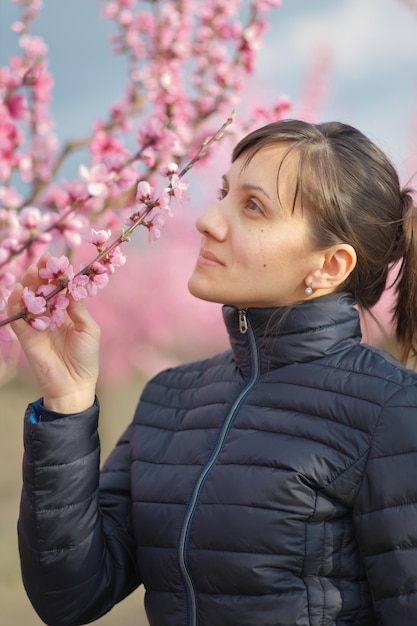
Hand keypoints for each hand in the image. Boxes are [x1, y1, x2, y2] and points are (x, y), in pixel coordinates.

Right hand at [7, 255, 100, 413]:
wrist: (75, 385)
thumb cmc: (87, 358)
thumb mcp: (88, 329)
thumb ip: (78, 307)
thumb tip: (71, 286)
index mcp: (66, 313)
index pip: (57, 289)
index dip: (56, 274)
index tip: (56, 259)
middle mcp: (49, 316)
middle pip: (40, 290)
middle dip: (40, 274)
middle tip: (42, 260)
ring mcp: (36, 325)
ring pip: (27, 299)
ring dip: (28, 284)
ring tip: (33, 272)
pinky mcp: (25, 336)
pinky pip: (17, 317)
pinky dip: (17, 303)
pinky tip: (22, 291)